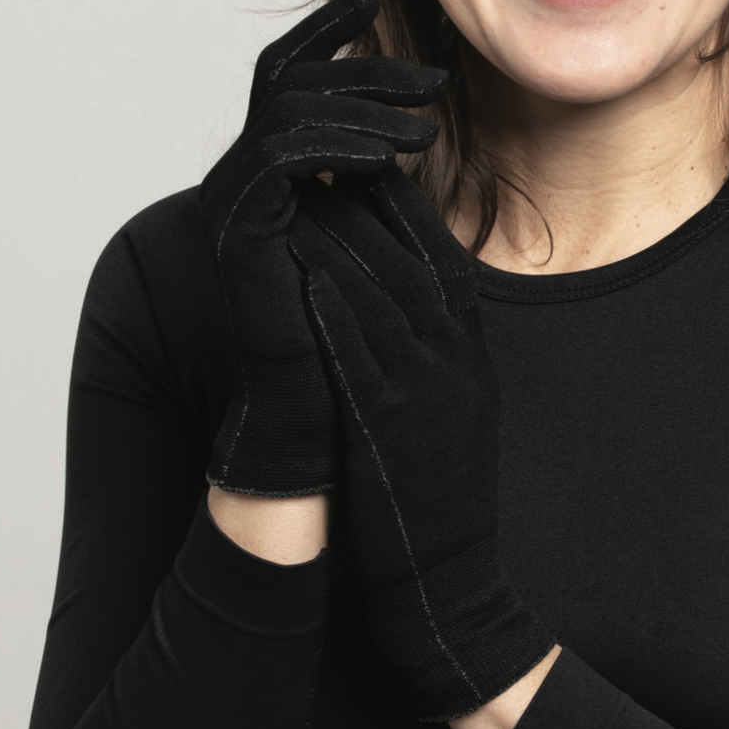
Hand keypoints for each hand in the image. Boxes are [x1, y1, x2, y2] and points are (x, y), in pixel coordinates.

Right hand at [201, 0, 446, 496]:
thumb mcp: (377, 226)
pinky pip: (280, 154)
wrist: (316, 399)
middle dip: (365, 65)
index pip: (292, 71)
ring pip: (288, 107)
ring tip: (425, 127)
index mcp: (274, 163)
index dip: (328, 29)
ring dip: (362, 107)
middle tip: (435, 78)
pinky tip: (386, 157)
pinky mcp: (237, 222)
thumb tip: (415, 118)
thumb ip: (376, 169)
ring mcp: (234, 193)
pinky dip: (335, 144)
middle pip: (293, 76)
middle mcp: (244, 169)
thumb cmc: (352, 323)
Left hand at [287, 170, 555, 720]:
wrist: (453, 585)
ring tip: (263, 186)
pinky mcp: (387, 409)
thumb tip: (367, 252)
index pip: (414, 213)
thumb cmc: (441, 488)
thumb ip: (418, 310)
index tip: (313, 146)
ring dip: (312, 219)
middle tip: (276, 143)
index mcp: (466, 316)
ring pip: (363, 264)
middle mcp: (450, 332)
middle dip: (329, 178)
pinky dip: (315, 287)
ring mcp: (422, 369)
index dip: (360, 169)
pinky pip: (348, 330)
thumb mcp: (449, 379)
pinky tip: (279, 260)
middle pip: (386, 225)